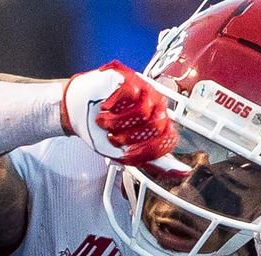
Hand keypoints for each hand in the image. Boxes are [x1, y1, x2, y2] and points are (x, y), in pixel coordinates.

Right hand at [61, 60, 188, 175]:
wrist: (77, 114)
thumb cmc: (101, 131)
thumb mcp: (127, 154)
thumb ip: (155, 163)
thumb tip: (183, 172)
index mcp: (159, 126)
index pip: (168, 141)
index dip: (146, 150)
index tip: (129, 151)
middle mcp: (157, 107)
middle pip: (156, 128)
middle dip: (128, 138)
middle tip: (114, 135)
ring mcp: (146, 91)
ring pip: (143, 112)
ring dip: (116, 122)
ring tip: (107, 121)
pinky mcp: (131, 78)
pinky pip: (130, 96)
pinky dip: (111, 106)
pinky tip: (106, 106)